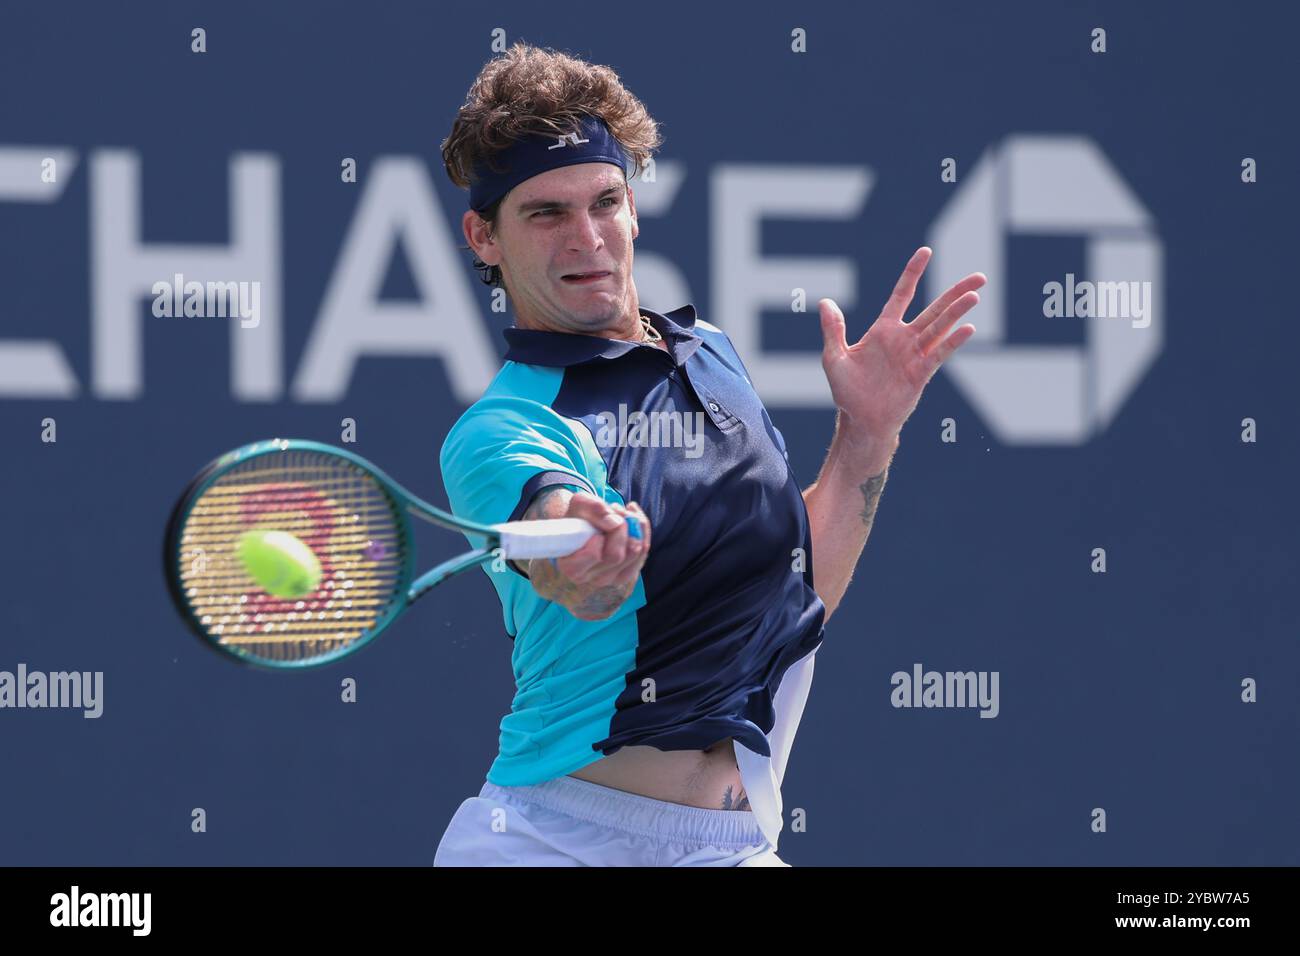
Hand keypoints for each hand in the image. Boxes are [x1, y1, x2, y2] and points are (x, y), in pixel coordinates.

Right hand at [524, 490, 650, 620]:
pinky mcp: (627, 573)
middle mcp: (590, 579)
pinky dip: (643, 530)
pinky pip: (643, 551)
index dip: (599, 537)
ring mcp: (610, 579)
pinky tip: (633, 518)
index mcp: (571, 567)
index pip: (593, 555)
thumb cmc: (579, 517)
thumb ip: (592, 508)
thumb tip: (615, 521)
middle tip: (613, 509)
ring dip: (632, 526)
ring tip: (620, 513)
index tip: (594, 524)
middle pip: (616, 555)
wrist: (585, 525)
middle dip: (620, 526)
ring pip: (634, 553)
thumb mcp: (579, 504)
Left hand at [818, 247, 983, 440]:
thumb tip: (824, 303)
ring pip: (940, 327)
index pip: (902, 295)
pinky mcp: (921, 373)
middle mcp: (903, 339)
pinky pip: (939, 354)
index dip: (913, 273)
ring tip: (974, 295)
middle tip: (979, 276)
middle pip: (934, 309)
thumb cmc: (847, 392)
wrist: (861, 421)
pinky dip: (953, 342)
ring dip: (957, 312)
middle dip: (955, 292)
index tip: (926, 252)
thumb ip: (833, 330)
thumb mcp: (834, 358)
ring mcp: (914, 355)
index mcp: (883, 330)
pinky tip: (968, 329)